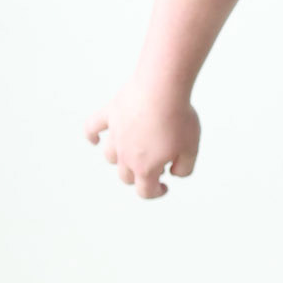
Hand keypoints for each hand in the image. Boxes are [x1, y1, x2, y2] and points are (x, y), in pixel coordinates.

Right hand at [84, 81, 199, 198]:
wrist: (162, 89)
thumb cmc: (178, 119)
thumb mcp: (191, 149)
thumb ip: (184, 169)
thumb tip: (173, 174)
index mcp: (145, 167)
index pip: (145, 191)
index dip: (156, 193)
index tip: (165, 186)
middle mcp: (126, 155)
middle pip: (126, 176)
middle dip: (140, 176)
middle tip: (157, 164)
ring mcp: (115, 135)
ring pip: (110, 156)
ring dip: (120, 159)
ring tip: (134, 152)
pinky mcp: (110, 114)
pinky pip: (92, 127)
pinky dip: (91, 134)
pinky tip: (94, 139)